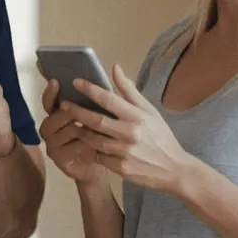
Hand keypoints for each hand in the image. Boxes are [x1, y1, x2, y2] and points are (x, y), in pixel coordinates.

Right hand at [37, 77, 108, 185]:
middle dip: (75, 112)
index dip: (51, 91)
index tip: (57, 81)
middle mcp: (50, 127)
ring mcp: (52, 144)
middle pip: (58, 114)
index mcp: (58, 113)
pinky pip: (72, 149)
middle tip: (89, 111)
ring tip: (100, 129)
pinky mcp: (59, 160)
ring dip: (84, 129)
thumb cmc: (103, 136)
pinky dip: (86, 146)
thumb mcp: (106, 113)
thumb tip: (116, 66)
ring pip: (68, 130)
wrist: (105, 164)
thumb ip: (106, 93)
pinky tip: (97, 145)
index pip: (50, 100)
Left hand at [58, 64, 194, 193]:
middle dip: (76, 111)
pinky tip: (88, 144)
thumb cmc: (160, 137)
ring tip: (74, 124)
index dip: (90, 90)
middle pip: (96, 120)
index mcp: (138, 117)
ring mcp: (124, 152)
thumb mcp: (150, 111)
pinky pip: (98, 156)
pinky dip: (92, 149)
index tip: (76, 82)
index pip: (109, 99)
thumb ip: (129, 90)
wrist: (173, 169)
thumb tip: (114, 68)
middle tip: (63, 104)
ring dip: (82, 131)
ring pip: (93, 139)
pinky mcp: (120, 168)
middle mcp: (130, 133)